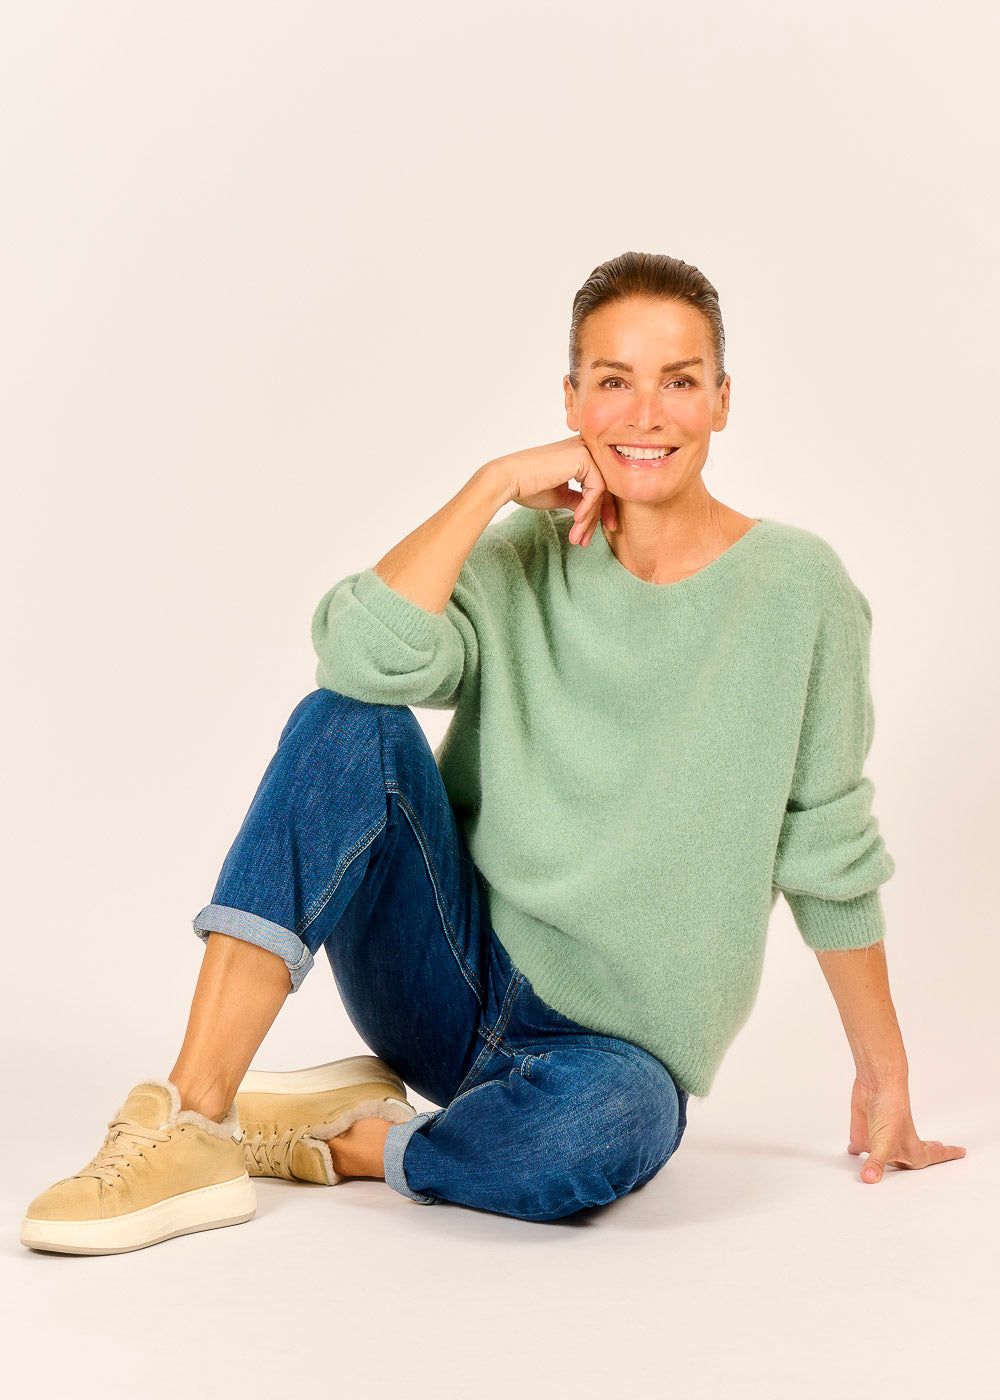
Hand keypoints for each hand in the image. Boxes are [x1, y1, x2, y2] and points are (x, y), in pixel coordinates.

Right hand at [494, 435, 616, 545]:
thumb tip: (594, 511)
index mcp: (579, 454)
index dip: (601, 508)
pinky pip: (596, 488)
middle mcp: (584, 447)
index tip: (601, 528)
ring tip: (578, 537)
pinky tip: (576, 521)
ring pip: (600, 491)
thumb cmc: (529, 486)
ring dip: (589, 518)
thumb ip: (579, 500)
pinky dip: (587, 508)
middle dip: (599, 517)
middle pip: (604, 487)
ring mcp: (585, 449)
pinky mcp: (583, 456)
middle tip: (590, 539)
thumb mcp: (561, 496)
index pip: (599, 483)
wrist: (509, 480)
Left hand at [847, 1075, 966, 1183]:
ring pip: (886, 1154)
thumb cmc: (890, 1111)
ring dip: (890, 1160)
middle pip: (911, 1157)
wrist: (875, 1084)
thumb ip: (876, 1163)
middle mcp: (897, 1146)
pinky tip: (854, 1152)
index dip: (946, 1155)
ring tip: (897, 1163)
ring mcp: (880, 1139)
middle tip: (937, 1154)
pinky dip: (858, 1150)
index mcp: (911, 1151)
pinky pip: (860, 1145)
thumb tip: (869, 1179)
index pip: (932, 1157)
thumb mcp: (883, 1143)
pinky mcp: (863, 1131)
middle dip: (924, 1157)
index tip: (961, 1151)